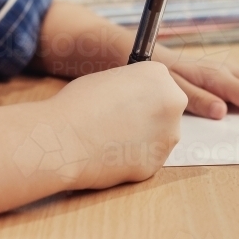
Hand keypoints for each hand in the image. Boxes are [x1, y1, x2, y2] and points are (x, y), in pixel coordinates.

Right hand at [48, 61, 186, 188]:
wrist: (65, 139)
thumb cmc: (78, 104)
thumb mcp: (111, 78)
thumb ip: (133, 87)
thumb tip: (137, 98)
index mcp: (159, 75)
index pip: (160, 84)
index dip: (142, 95)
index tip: (128, 101)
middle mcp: (173, 103)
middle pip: (167, 110)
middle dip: (149, 117)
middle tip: (121, 121)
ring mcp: (168, 135)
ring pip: (161, 137)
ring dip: (143, 139)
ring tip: (111, 138)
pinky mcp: (157, 162)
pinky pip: (148, 159)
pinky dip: (133, 159)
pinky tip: (111, 155)